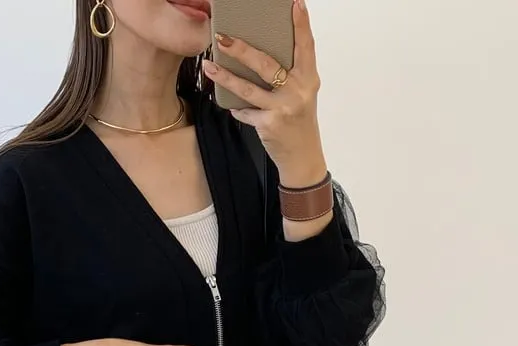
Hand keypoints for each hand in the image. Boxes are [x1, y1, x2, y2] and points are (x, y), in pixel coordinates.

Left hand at [202, 0, 326, 188]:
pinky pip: (246, 112)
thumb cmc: (299, 122)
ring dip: (225, 77)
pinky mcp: (269, 124)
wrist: (303, 158)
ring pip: (248, 88)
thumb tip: (262, 52)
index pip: (306, 46)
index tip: (294, 3)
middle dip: (241, 49)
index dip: (301, 24)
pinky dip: (237, 108)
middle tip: (222, 37)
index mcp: (308, 79)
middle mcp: (297, 91)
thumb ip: (290, 74)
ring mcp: (283, 108)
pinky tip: (230, 105)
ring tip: (209, 67)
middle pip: (266, 64)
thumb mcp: (302, 94)